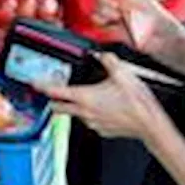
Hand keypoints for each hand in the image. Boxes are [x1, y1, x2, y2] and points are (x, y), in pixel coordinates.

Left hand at [35, 53, 166, 142]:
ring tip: (84, 96)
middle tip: (52, 93)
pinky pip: (89, 121)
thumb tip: (102, 55)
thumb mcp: (123, 73)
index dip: (42, 86)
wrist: (149, 124)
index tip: (35, 84)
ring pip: (74, 114)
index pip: (55, 92)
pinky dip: (90, 114)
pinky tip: (101, 107)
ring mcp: (92, 123)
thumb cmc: (137, 102)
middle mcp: (85, 112)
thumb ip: (108, 60)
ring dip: (74, 106)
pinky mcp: (101, 130)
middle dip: (52, 100)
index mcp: (85, 97)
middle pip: (58, 107)